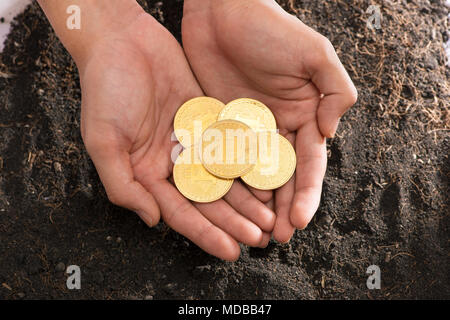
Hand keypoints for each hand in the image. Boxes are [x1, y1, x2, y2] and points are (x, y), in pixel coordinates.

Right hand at [55, 8, 274, 259]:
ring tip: (270, 217)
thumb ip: (124, 185)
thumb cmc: (105, 90)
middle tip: (260, 238)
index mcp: (147, 174)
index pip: (182, 212)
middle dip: (234, 221)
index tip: (231, 251)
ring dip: (247, 199)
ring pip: (225, 177)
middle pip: (209, 200)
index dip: (206, 234)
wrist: (123, 42)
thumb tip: (154, 220)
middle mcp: (172, 162)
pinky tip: (268, 178)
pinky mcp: (208, 119)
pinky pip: (232, 145)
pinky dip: (249, 162)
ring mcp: (192, 141)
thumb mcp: (103, 141)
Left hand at [182, 0, 356, 241]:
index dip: (306, 194)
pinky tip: (224, 205)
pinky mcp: (218, 126)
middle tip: (275, 238)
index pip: (308, 164)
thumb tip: (330, 132)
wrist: (222, 12)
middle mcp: (276, 129)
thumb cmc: (270, 29)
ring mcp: (245, 130)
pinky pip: (222, 160)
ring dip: (254, 205)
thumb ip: (335, 91)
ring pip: (251, 176)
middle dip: (281, 209)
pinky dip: (225, 183)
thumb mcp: (314, 54)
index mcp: (303, 116)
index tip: (300, 220)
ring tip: (252, 232)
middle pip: (281, 178)